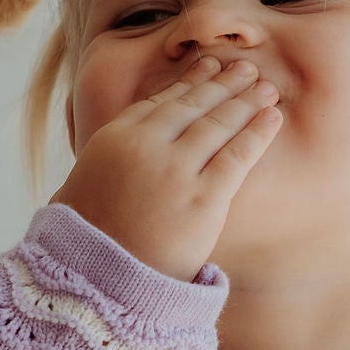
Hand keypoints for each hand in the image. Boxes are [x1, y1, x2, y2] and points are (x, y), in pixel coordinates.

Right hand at [49, 54, 281, 282]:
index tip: (207, 67)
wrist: (97, 283)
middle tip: (246, 69)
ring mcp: (176, 171)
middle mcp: (145, 146)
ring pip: (218, 124)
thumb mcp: (75, 189)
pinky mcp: (203, 199)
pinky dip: (258, 134)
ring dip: (246, 101)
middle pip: (192, 106)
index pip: (159, 101)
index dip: (188, 82)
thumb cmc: (84, 244)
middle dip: (223, 84)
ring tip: (266, 88)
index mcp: (113, 139)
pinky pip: (237, 157)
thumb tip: (99, 165)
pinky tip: (273, 118)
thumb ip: (98, 166)